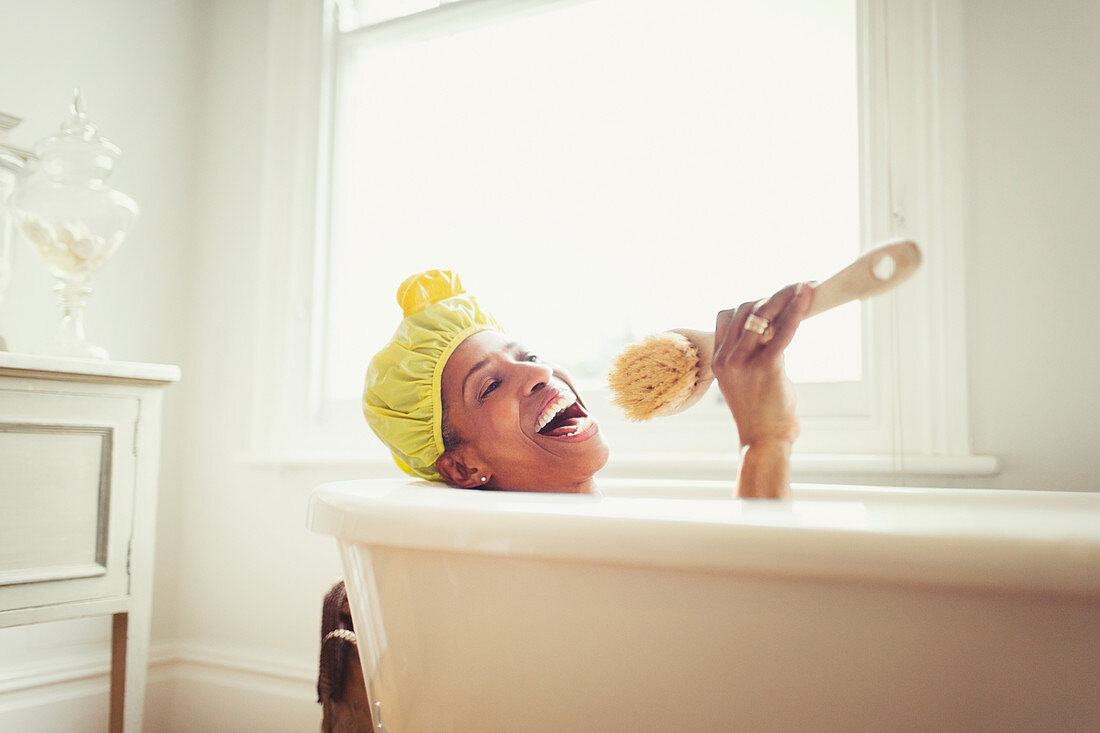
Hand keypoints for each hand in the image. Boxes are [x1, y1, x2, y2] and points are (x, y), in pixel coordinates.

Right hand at [712, 281, 813, 448]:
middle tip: (797, 289)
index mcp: (718, 360)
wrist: (763, 442)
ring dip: (785, 296)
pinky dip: (797, 309)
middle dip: (772, 296)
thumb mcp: (746, 381)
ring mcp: (744, 362)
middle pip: (745, 310)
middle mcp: (727, 358)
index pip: (727, 316)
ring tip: (807, 286)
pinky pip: (783, 330)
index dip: (751, 304)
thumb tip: (775, 331)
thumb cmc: (760, 414)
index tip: (774, 301)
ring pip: (762, 314)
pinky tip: (808, 295)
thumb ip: (753, 355)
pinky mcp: (767, 367)